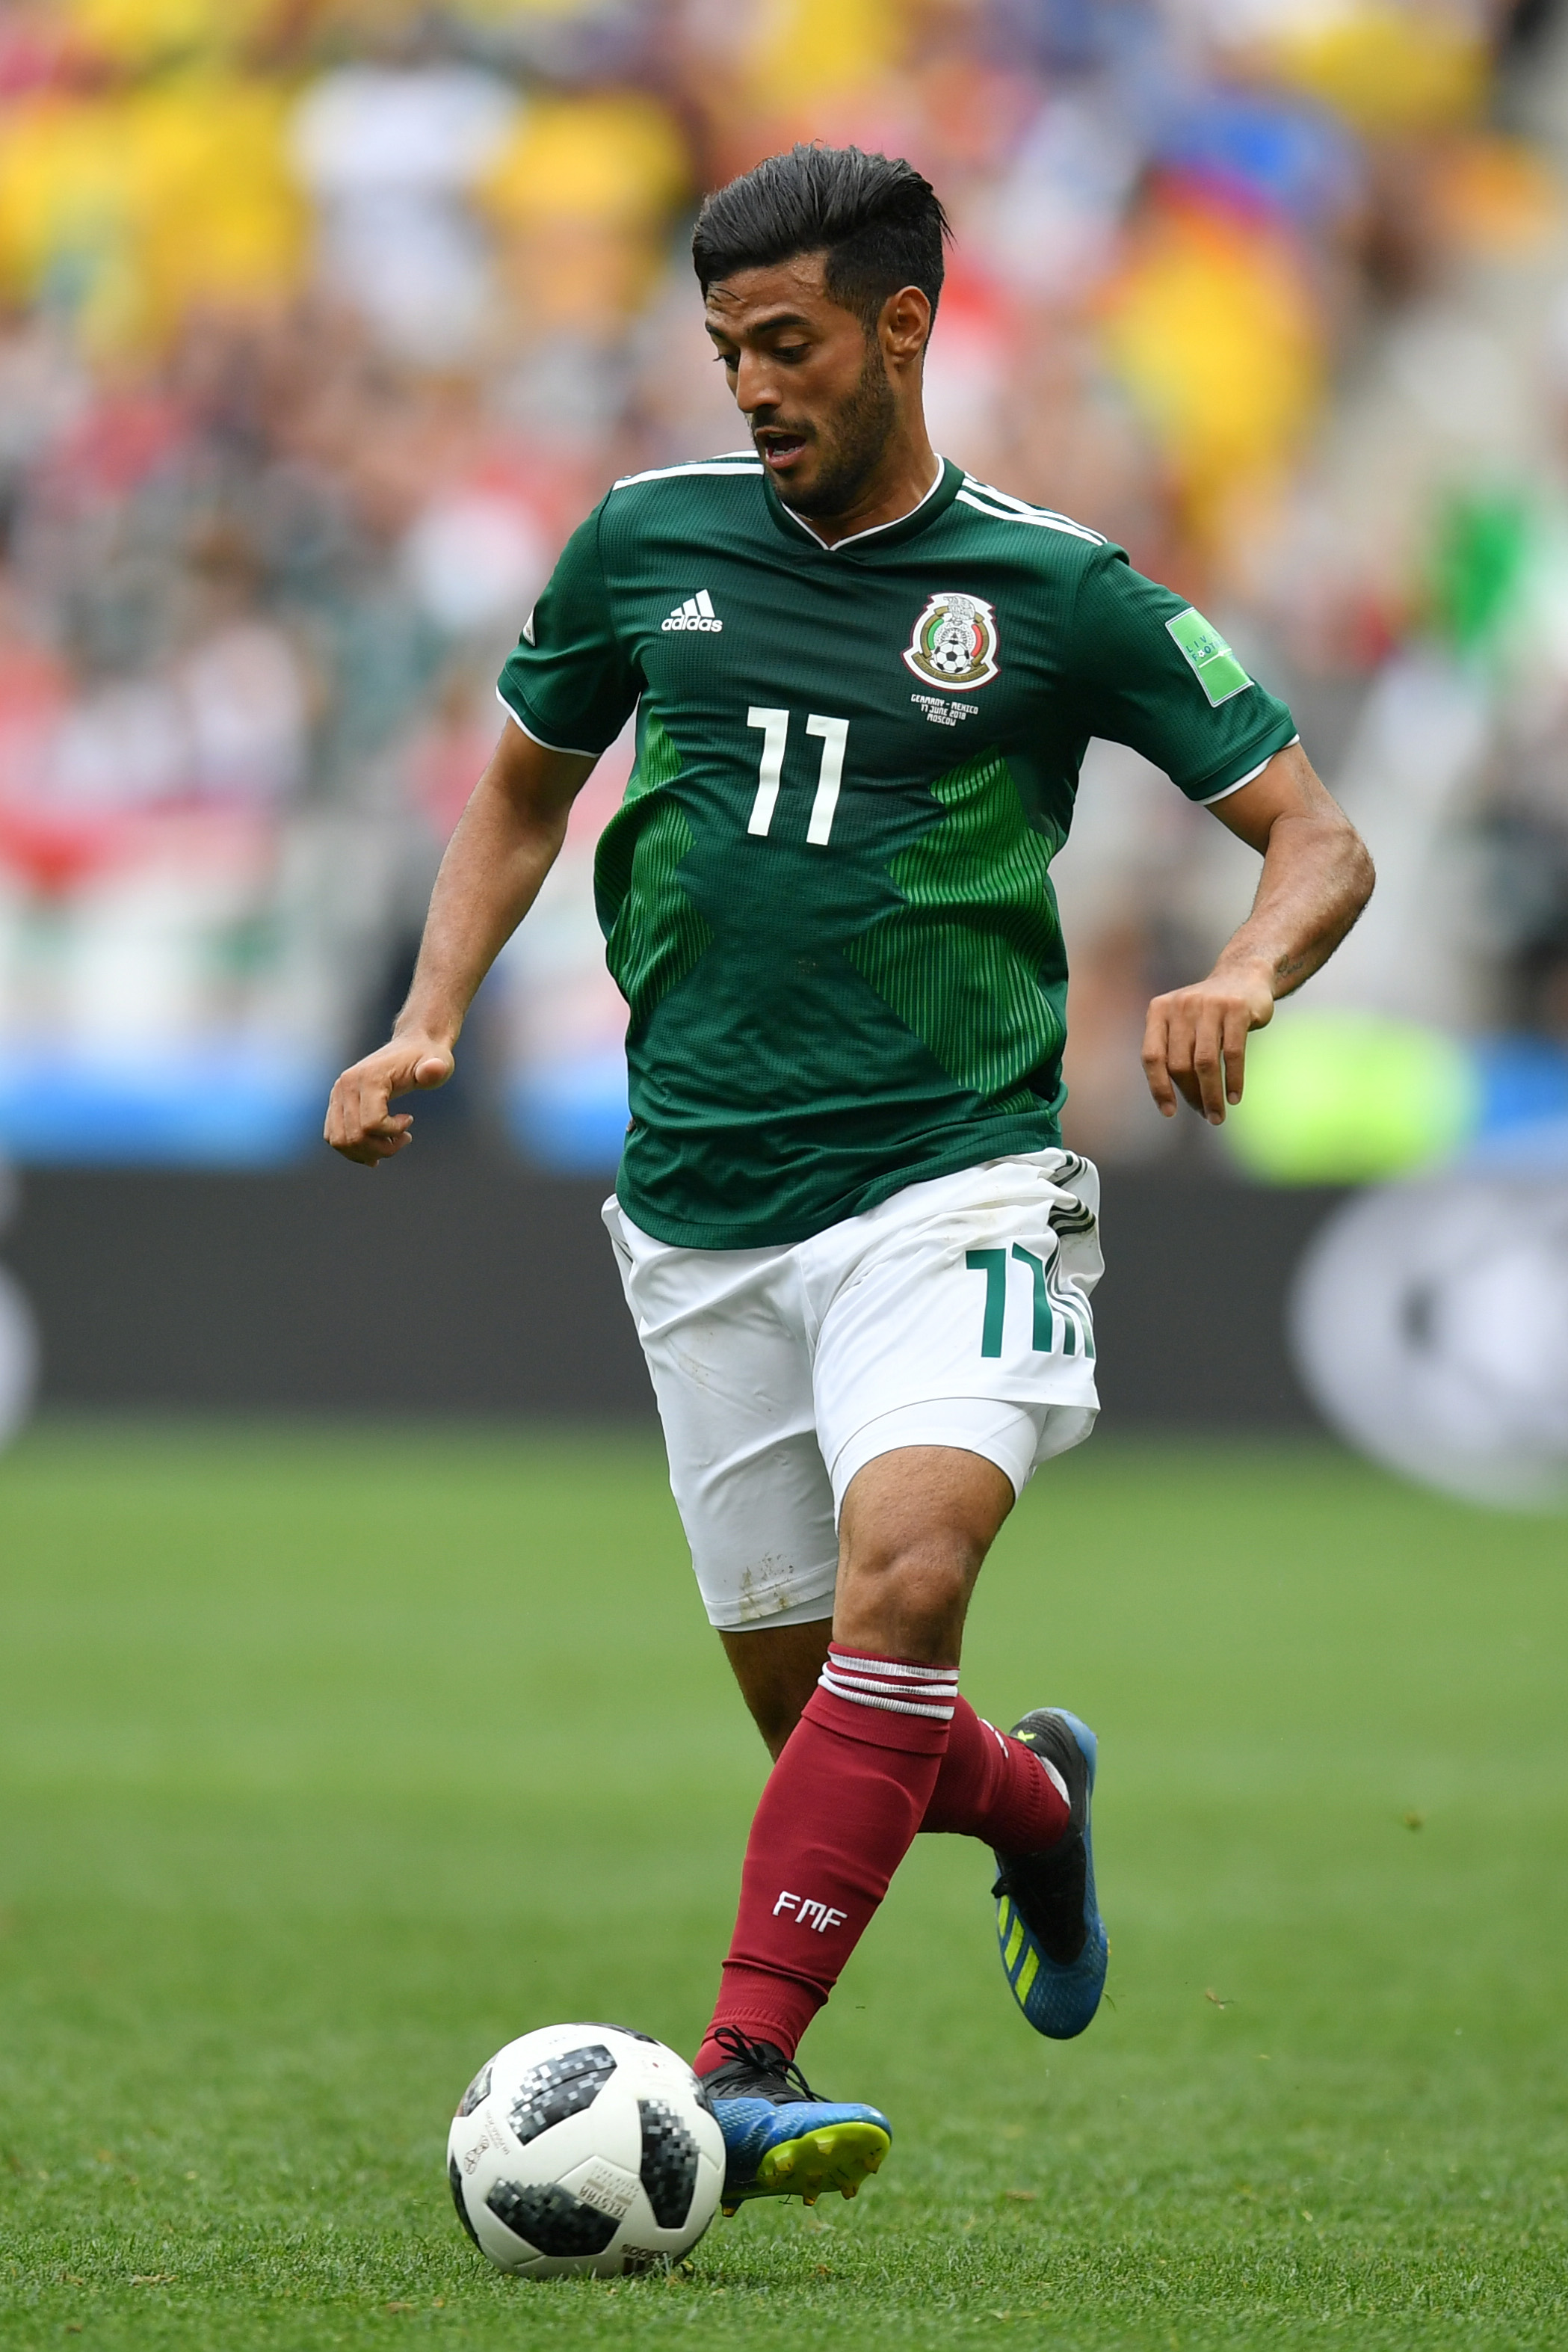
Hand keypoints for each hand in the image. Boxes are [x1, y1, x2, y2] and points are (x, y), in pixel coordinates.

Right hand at [324, 1033, 454, 1165]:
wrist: (413, 1045)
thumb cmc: (427, 1058)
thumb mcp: (438, 1063)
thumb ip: (436, 1069)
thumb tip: (435, 1069)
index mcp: (368, 1077)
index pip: (371, 1124)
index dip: (392, 1132)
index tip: (410, 1120)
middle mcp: (346, 1085)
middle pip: (354, 1137)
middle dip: (381, 1148)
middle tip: (403, 1139)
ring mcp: (338, 1093)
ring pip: (340, 1141)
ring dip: (366, 1152)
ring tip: (390, 1143)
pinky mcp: (336, 1101)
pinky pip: (334, 1136)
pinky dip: (353, 1149)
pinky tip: (375, 1148)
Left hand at [1141, 961, 1272, 1123]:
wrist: (1244, 974)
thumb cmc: (1207, 1011)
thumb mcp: (1181, 1021)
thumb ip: (1171, 1050)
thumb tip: (1168, 1099)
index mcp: (1159, 1011)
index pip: (1152, 1057)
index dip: (1158, 1087)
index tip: (1168, 1112)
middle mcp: (1180, 1006)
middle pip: (1180, 1064)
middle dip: (1191, 1095)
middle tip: (1205, 1115)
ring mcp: (1209, 1005)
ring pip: (1205, 1063)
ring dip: (1211, 1095)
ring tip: (1217, 1115)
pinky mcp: (1237, 1009)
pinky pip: (1232, 1053)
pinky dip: (1233, 1080)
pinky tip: (1234, 1097)